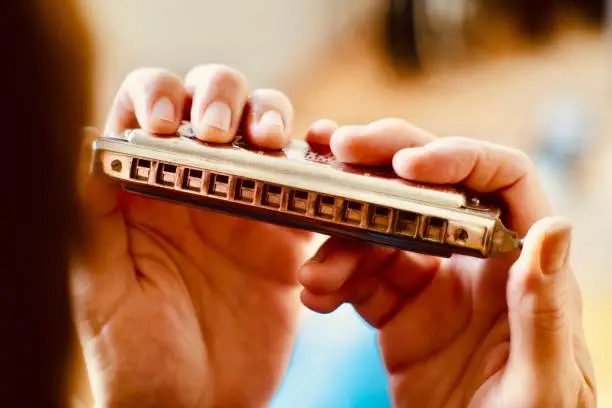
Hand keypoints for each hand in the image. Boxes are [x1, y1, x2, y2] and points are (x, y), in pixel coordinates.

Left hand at [72, 65, 311, 406]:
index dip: (158, 97)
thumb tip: (86, 137)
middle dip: (222, 98)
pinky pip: (313, 192)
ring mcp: (247, 209)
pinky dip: (322, 176)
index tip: (166, 127)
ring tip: (271, 146)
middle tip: (219, 136)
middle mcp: (197, 187)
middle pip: (214, 103)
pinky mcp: (288, 240)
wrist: (196, 407)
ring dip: (272, 121)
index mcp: (144, 192)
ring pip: (268, 133)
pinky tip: (317, 180)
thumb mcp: (100, 287)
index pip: (148, 111)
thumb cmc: (137, 356)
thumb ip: (92, 215)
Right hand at [299, 119, 595, 406]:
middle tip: (335, 150)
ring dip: (341, 240)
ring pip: (380, 232)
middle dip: (381, 164)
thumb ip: (544, 309)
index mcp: (521, 265)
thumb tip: (553, 228)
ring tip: (315, 274)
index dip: (455, 157)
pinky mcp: (398, 312)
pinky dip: (332, 279)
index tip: (405, 165)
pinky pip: (358, 279)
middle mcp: (475, 262)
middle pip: (430, 187)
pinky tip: (316, 294)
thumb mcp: (543, 381)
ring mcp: (433, 284)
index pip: (500, 180)